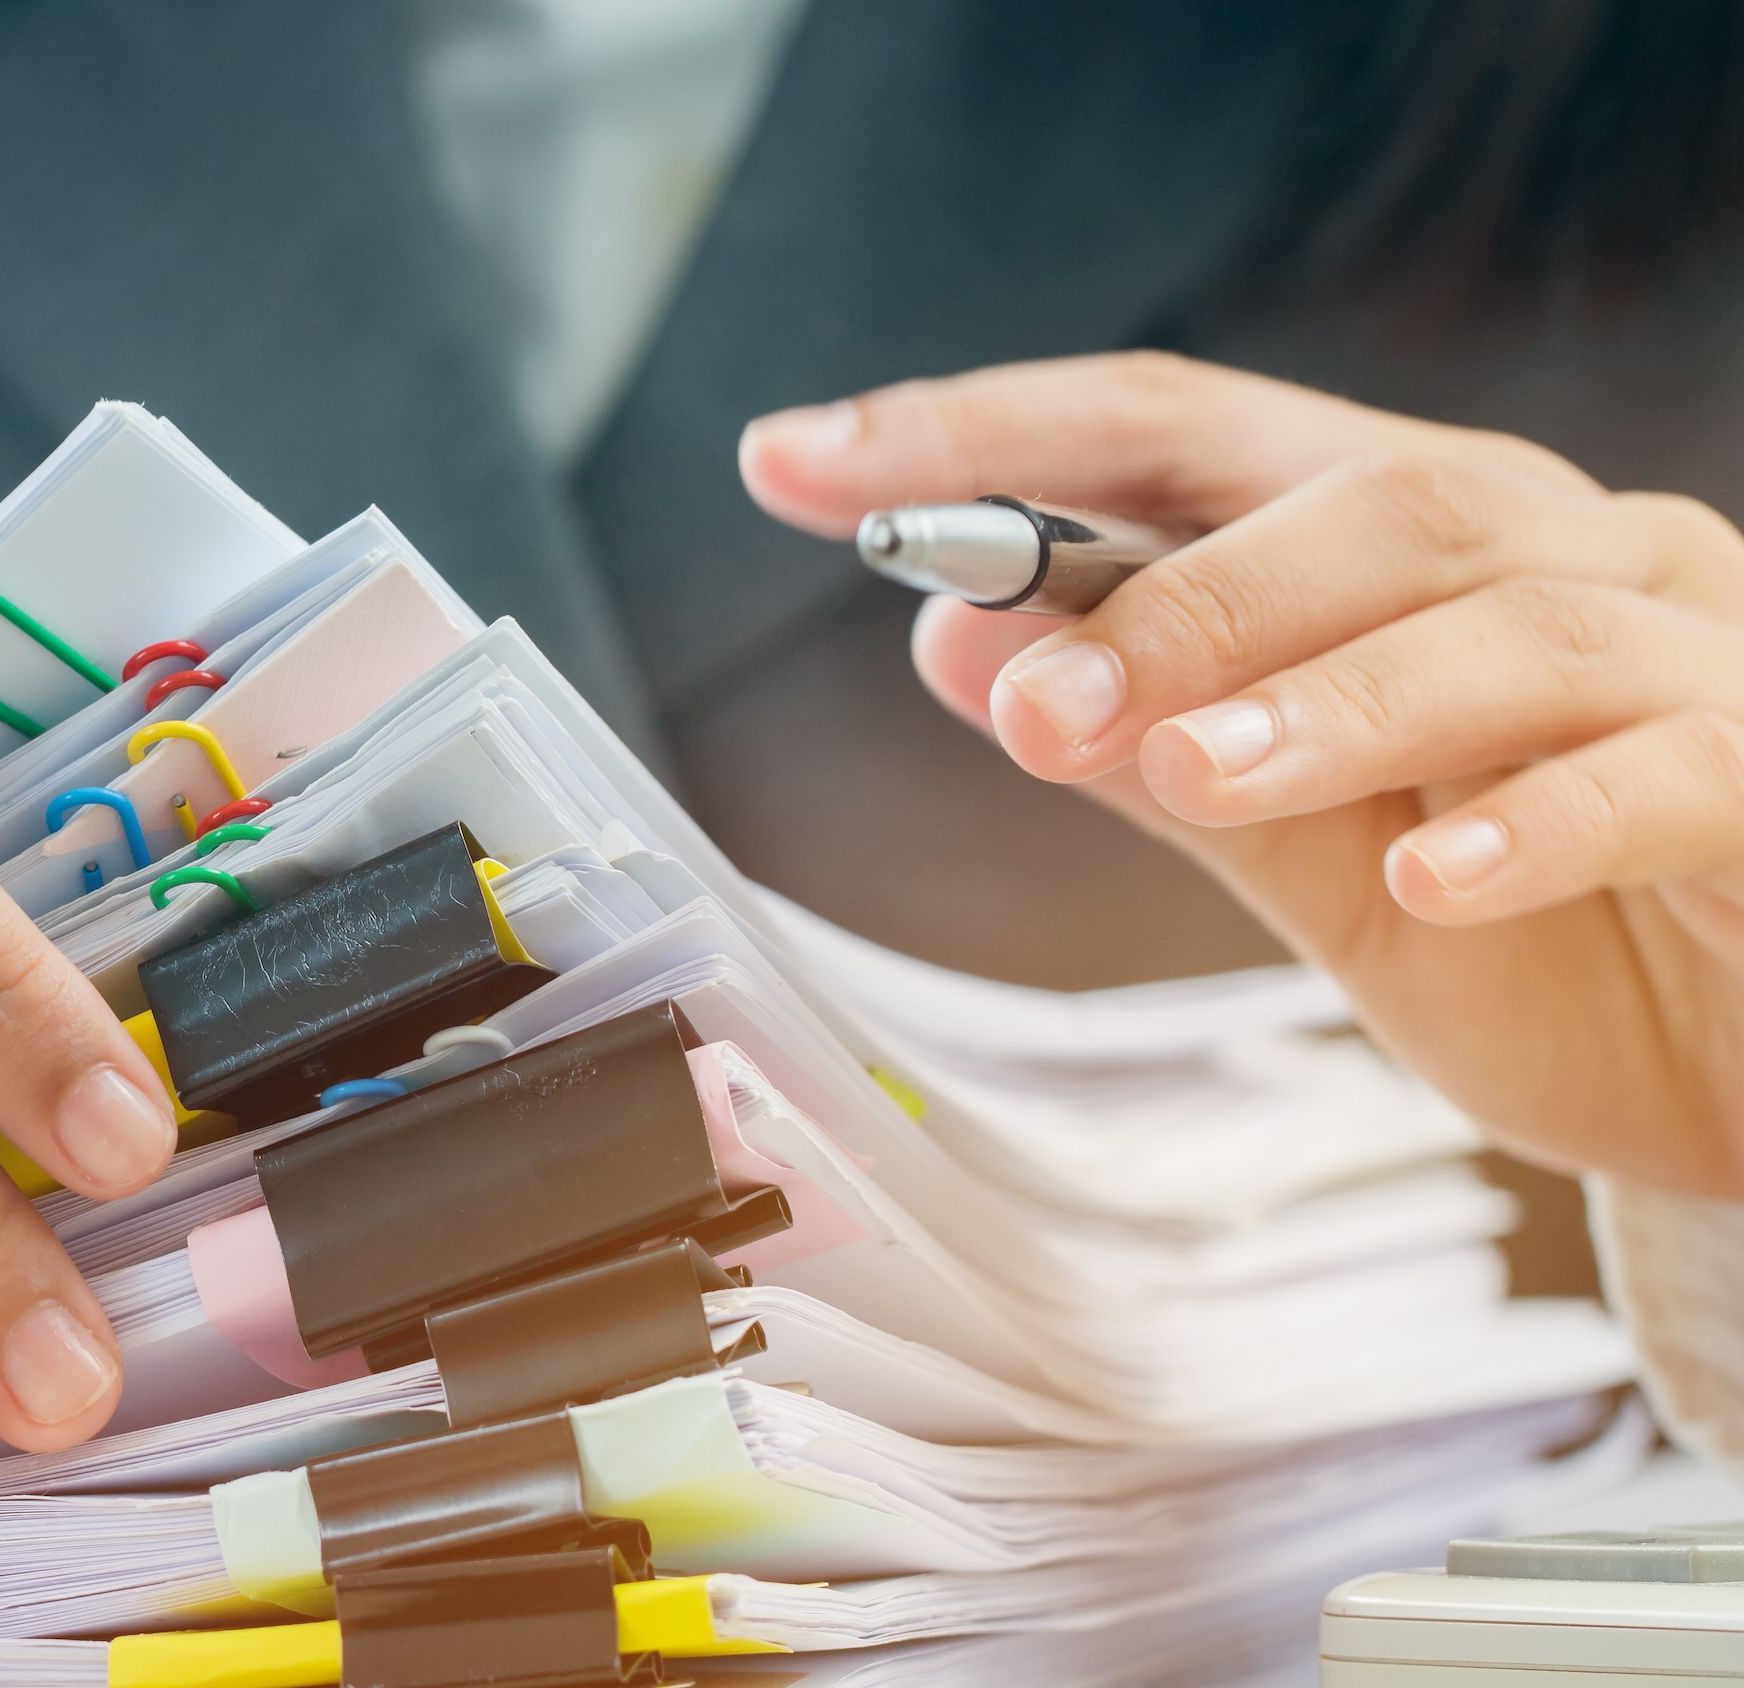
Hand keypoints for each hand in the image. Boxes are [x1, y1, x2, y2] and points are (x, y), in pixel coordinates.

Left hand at [740, 353, 1743, 1198]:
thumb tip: (959, 644)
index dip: (984, 433)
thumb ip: (1163, 753)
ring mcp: (1684, 649)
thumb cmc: (1559, 949)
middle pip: (1354, 496)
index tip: (795, 463)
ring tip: (1185, 772)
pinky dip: (1534, 817)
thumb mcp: (1317, 861)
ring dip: (1318, 691)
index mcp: (1405, 548)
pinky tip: (1433, 875)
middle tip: (1025, 701)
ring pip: (1497, 614)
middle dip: (1166, 595)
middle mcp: (1549, 555)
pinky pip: (1659, 768)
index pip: (1172, 436)